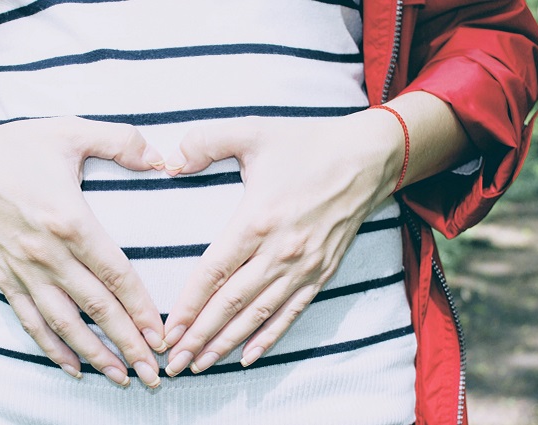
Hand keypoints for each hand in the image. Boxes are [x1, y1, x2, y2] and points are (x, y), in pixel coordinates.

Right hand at [0, 117, 167, 387]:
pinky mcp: (6, 280)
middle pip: (96, 308)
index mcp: (69, 220)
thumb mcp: (70, 131)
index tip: (161, 333)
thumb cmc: (17, 148)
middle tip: (153, 372)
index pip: (115, 273)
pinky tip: (72, 368)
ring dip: (94, 354)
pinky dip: (52, 348)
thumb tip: (162, 158)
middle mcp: (47, 254)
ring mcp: (24, 271)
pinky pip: (31, 321)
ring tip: (121, 377)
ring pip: (64, 323)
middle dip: (127, 343)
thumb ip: (120, 141)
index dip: (139, 307)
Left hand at [160, 111, 403, 375]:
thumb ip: (206, 142)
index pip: (214, 273)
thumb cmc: (307, 144)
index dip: (189, 305)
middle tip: (174, 362)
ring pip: (258, 315)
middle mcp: (280, 251)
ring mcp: (303, 266)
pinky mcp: (322, 273)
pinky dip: (269, 337)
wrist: (369, 157)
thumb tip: (168, 161)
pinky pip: (291, 312)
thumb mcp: (253, 131)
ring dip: (228, 343)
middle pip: (231, 303)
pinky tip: (248, 357)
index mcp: (257, 220)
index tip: (168, 330)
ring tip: (201, 364)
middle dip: (200, 336)